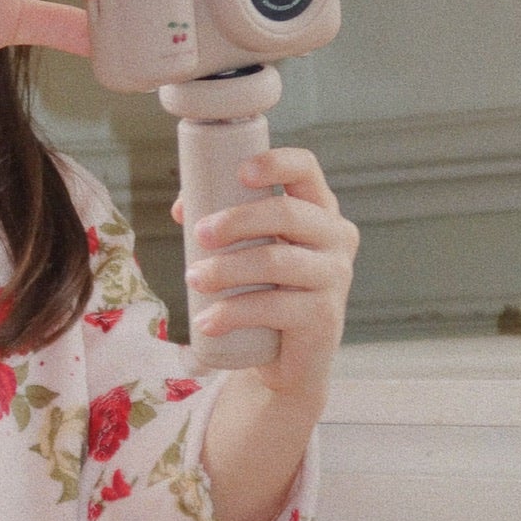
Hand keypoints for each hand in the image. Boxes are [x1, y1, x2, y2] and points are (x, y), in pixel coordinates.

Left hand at [177, 147, 357, 404]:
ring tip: (193, 277)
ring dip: (227, 268)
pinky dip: (232, 313)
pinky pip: (274, 307)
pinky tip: (207, 320)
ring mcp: (335, 277)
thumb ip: (223, 224)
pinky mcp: (324, 316)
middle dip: (237, 220)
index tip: (240, 173)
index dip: (275, 163)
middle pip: (287, 213)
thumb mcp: (250, 250)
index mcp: (319, 210)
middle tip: (198, 235)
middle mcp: (337, 237)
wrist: (289, 358)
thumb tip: (183, 208)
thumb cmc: (266, 290)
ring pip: (276, 261)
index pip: (306, 169)